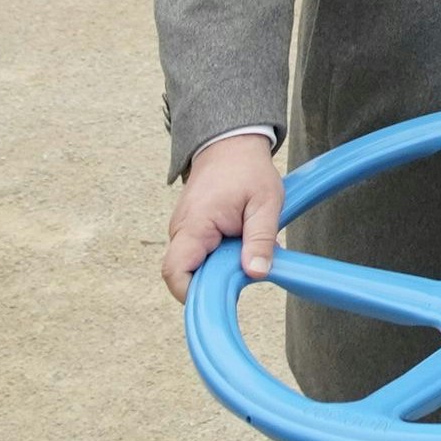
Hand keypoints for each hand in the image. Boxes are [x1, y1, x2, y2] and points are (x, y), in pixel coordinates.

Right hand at [163, 133, 284, 299]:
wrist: (231, 144)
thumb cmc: (248, 170)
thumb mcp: (265, 203)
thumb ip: (261, 239)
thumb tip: (256, 273)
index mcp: (194, 225)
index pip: (175, 272)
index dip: (193, 293)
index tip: (221, 296)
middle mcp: (181, 231)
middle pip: (184, 275)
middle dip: (213, 282)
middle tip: (244, 270)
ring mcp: (184, 231)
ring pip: (194, 267)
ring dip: (219, 269)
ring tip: (244, 252)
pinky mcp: (191, 232)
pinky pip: (200, 256)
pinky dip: (219, 259)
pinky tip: (238, 246)